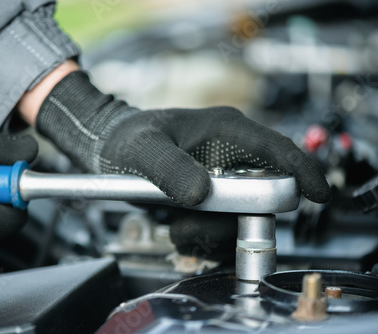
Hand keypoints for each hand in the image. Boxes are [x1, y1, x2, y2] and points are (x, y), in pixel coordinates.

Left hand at [36, 71, 330, 205]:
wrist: (110, 149)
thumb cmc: (127, 139)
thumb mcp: (142, 150)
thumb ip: (168, 168)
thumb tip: (203, 194)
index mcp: (225, 130)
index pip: (278, 149)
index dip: (303, 171)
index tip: (317, 196)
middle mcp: (230, 154)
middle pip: (262, 194)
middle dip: (233, 220)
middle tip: (192, 225)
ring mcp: (223, 178)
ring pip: (242, 217)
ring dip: (212, 233)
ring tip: (177, 228)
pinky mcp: (213, 197)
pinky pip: (225, 226)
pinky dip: (205, 237)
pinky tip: (178, 230)